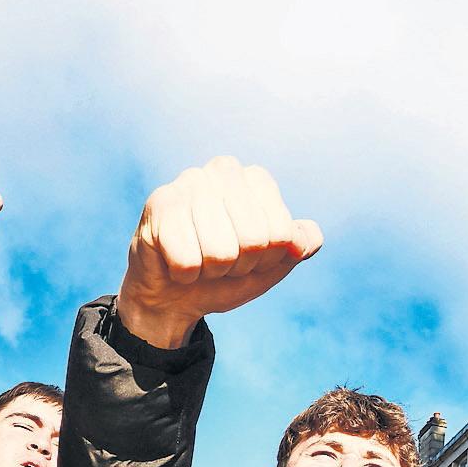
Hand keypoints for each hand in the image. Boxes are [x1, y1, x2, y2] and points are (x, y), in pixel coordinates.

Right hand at [115, 157, 323, 347]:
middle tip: (221, 262)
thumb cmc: (225, 274)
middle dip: (239, 265)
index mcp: (257, 179)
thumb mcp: (271, 264)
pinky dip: (184, 274)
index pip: (281, 234)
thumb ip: (299, 247)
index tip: (248, 257)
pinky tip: (175, 261)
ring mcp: (190, 182)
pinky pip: (187, 260)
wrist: (175, 296)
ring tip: (199, 260)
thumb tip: (308, 241)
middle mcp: (225, 170)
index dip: (266, 259)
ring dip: (210, 270)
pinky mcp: (159, 204)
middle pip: (253, 240)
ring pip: (220, 252)